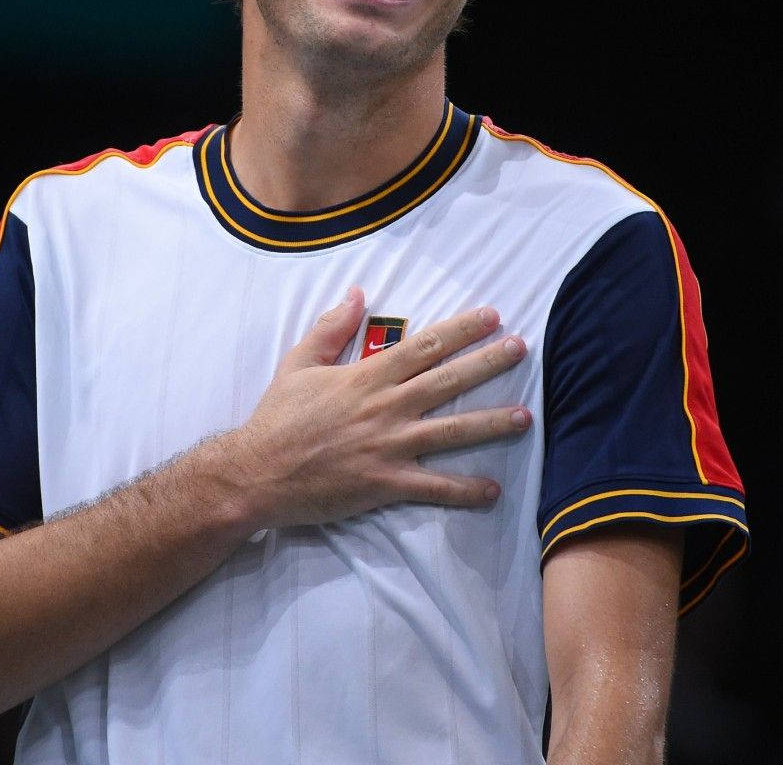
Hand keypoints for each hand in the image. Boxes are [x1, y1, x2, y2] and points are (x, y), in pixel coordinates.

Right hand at [225, 287, 530, 528]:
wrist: (256, 473)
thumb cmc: (277, 418)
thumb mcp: (298, 364)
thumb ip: (331, 329)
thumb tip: (357, 293)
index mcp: (366, 377)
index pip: (424, 346)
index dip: (461, 329)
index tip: (493, 316)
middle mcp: (384, 408)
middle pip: (447, 381)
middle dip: (488, 363)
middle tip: (523, 349)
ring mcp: (388, 447)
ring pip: (450, 432)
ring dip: (490, 423)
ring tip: (526, 417)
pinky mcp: (385, 484)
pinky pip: (433, 488)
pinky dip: (464, 490)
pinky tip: (493, 489)